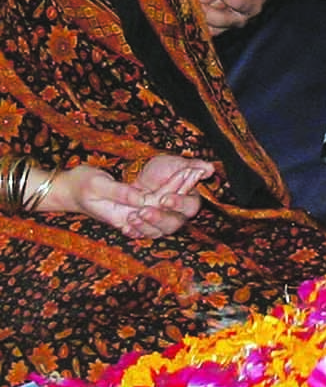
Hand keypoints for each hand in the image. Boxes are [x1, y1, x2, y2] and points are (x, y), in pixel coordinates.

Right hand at [44, 155, 211, 239]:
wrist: (67, 189)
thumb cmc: (79, 185)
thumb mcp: (97, 186)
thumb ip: (121, 193)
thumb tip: (144, 200)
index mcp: (122, 216)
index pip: (154, 205)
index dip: (173, 189)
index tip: (188, 172)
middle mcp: (131, 218)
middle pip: (164, 207)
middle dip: (182, 189)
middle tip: (197, 169)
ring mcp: (133, 212)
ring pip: (163, 204)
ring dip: (180, 188)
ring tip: (196, 169)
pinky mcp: (134, 205)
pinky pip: (158, 199)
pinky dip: (172, 187)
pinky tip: (184, 174)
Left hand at [192, 0, 287, 34]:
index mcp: (254, 5)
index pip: (240, 3)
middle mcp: (239, 17)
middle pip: (220, 19)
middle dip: (205, 8)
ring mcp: (224, 20)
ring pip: (207, 21)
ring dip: (194, 4)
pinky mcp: (211, 20)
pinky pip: (198, 17)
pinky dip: (190, 2)